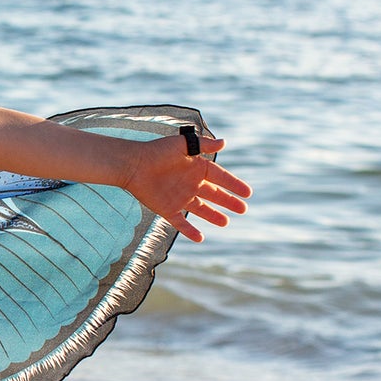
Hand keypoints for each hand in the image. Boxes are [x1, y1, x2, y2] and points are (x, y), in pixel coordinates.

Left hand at [123, 132, 250, 241]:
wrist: (132, 165)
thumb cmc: (156, 152)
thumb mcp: (182, 145)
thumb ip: (203, 145)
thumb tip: (224, 142)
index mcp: (195, 167)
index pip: (220, 177)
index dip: (233, 184)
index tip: (248, 193)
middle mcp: (190, 183)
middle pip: (214, 194)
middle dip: (228, 201)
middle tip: (243, 209)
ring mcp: (179, 197)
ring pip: (201, 209)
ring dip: (213, 216)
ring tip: (226, 222)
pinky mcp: (166, 209)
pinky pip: (180, 222)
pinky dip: (190, 231)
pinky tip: (200, 238)